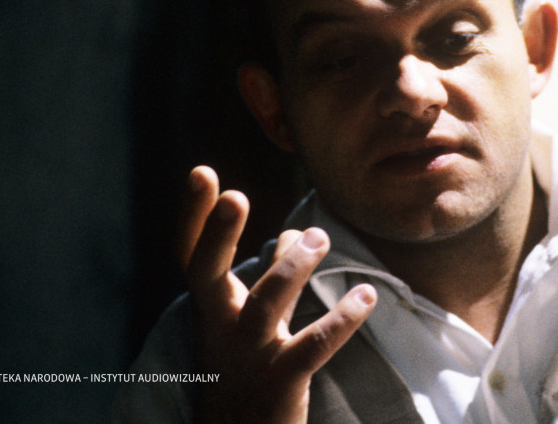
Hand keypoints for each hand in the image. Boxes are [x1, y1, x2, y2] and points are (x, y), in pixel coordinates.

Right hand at [181, 166, 376, 423]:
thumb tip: (299, 232)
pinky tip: (366, 295)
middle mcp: (220, 330)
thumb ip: (271, 276)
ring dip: (292, 267)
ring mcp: (249, 357)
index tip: (202, 172)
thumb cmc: (244, 374)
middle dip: (218, 235)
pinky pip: (313, 347)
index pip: (191, 257)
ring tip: (319, 236)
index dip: (193, 217)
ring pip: (265, 304)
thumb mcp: (247, 323)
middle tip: (236, 197)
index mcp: (210, 311)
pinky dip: (342, 319)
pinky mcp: (281, 384)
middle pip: (208, 275)